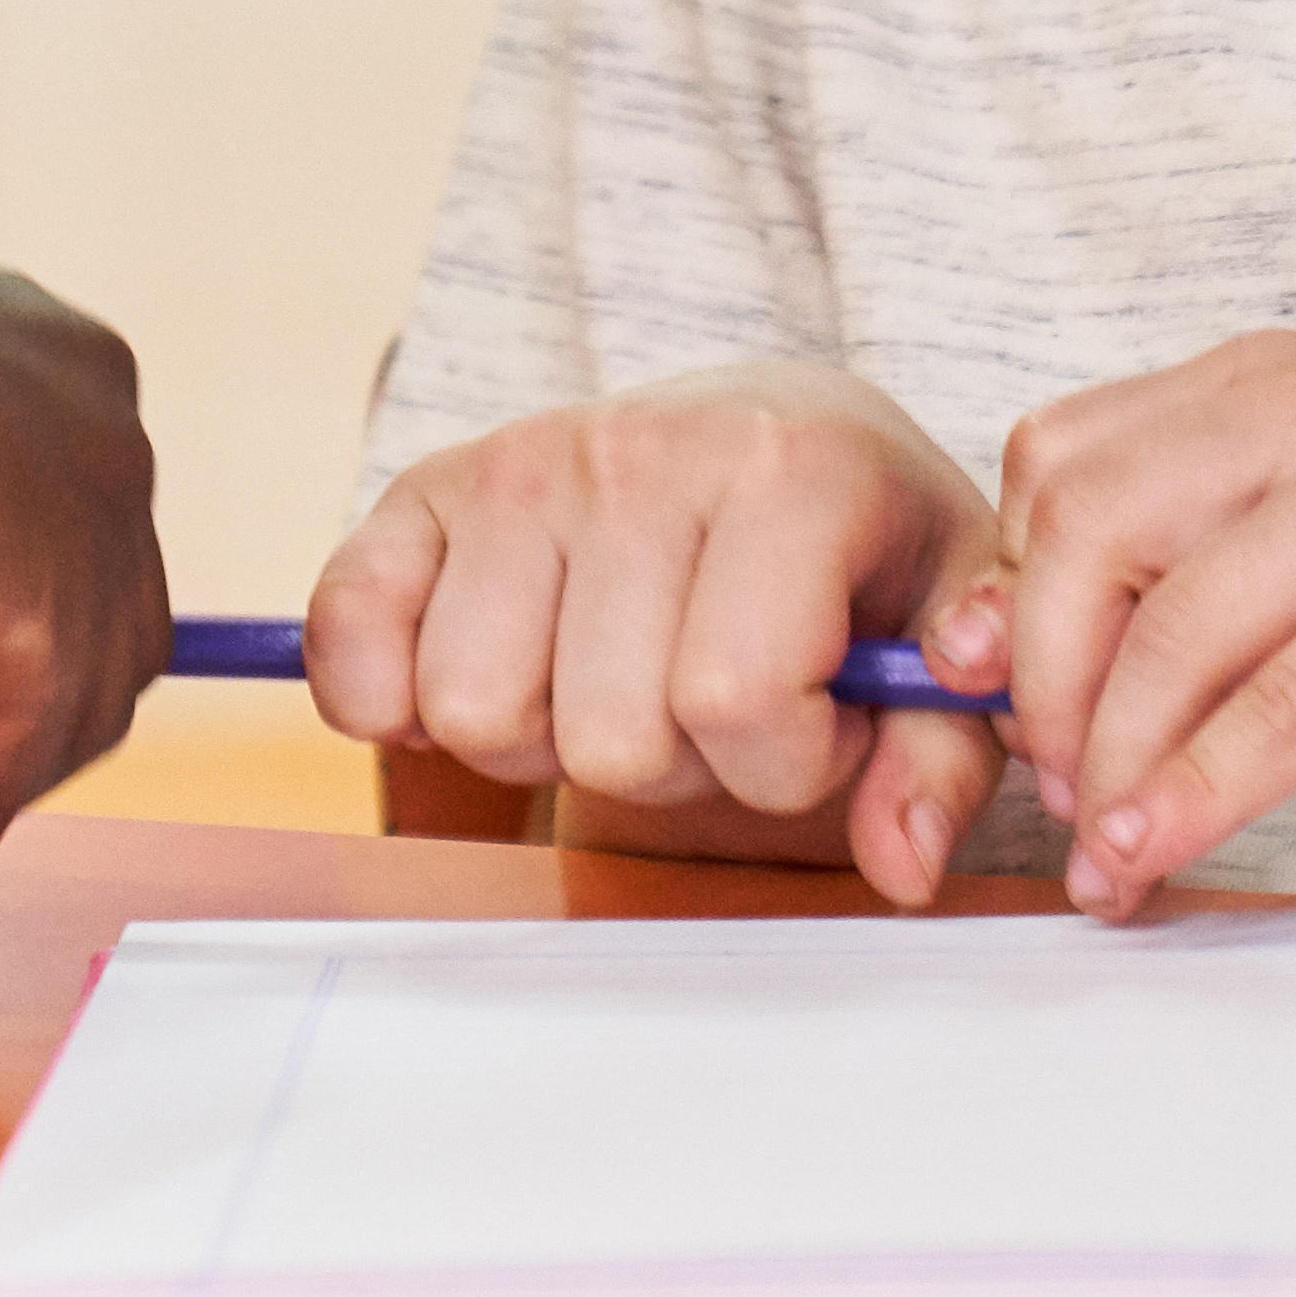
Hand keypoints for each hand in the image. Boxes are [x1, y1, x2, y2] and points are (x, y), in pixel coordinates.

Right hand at [299, 361, 1006, 903]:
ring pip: (475, 711)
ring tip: (618, 677)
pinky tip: (499, 666)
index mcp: (791, 468)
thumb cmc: (866, 556)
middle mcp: (645, 445)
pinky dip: (395, 694)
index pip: (738, 698)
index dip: (787, 758)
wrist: (777, 433)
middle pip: (606, 735)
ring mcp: (522, 460)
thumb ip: (942, 756)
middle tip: (711, 703)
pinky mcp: (424, 487)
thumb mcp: (944, 639)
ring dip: (548, 737)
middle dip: (673, 765)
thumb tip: (899, 863)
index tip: (818, 716)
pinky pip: (351, 637)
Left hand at [968, 331, 1295, 919]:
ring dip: (1116, 763)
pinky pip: (1275, 709)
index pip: (1059, 462)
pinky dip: (1195, 796)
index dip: (1014, 596)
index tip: (1014, 710)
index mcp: (1267, 384)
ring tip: (1107, 853)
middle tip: (1065, 794)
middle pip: (1090, 527)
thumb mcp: (1283, 597)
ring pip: (1173, 627)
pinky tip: (1155, 855)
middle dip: (1048, 682)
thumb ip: (1142, 600)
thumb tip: (950, 650)